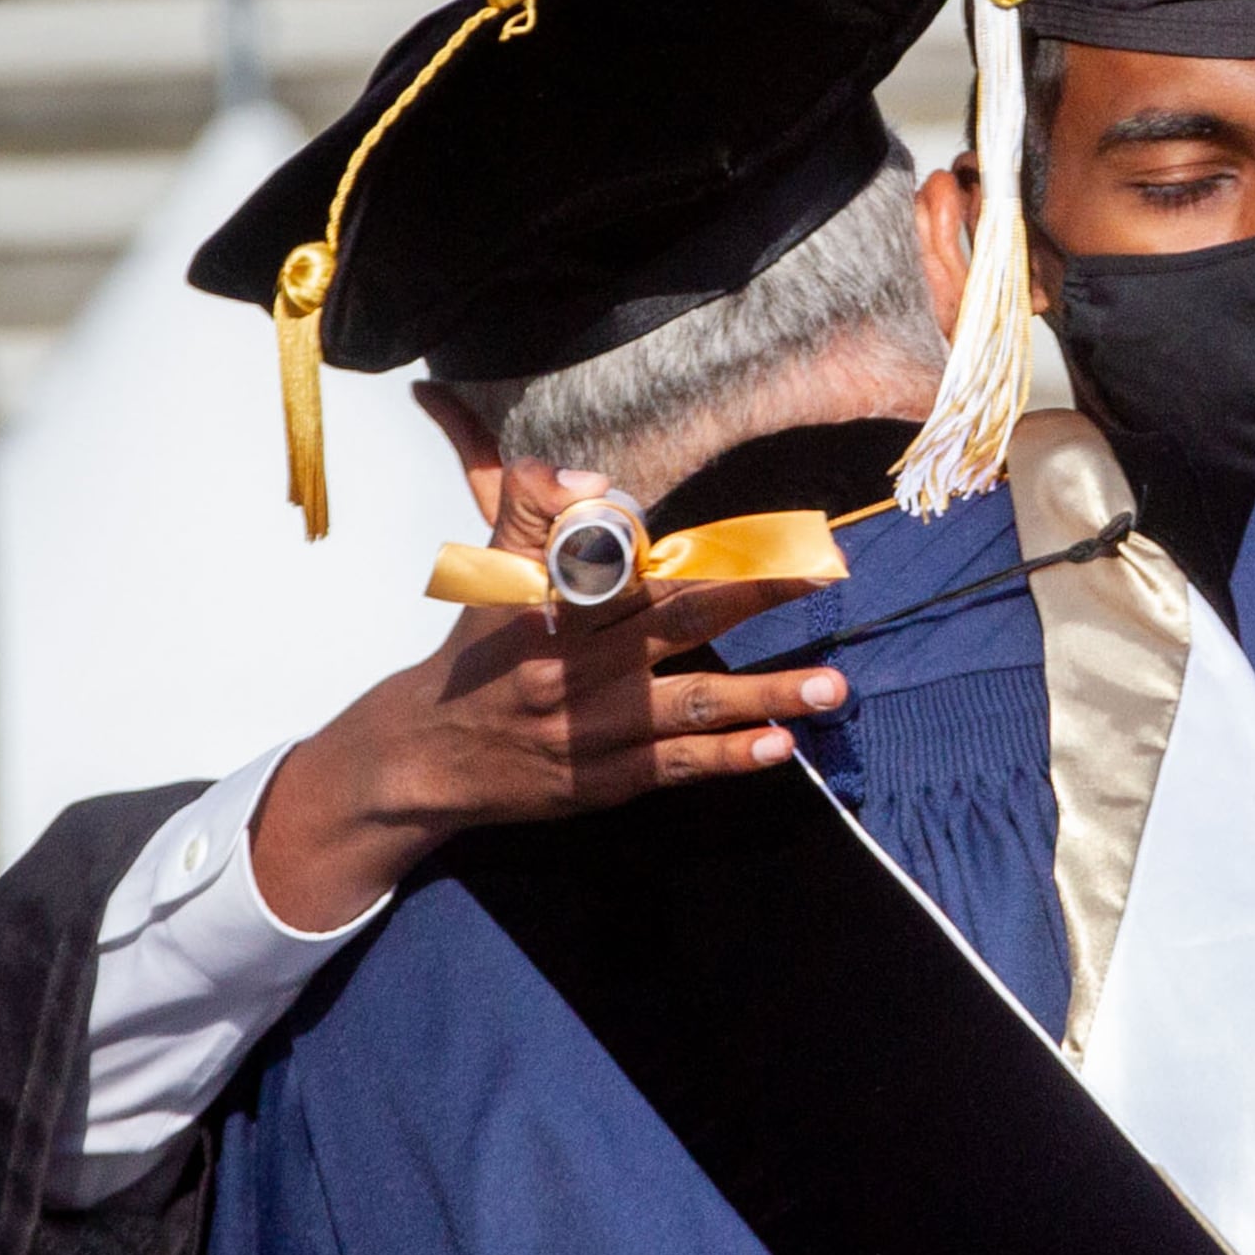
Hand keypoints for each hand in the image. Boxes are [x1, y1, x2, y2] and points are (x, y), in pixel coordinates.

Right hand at [249, 460, 844, 928]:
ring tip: (832, 685)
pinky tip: (781, 746)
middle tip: (825, 577)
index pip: (628, 562)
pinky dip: (730, 756)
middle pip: (676, 621)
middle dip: (756, 597)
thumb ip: (530, 507)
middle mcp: (574, 666)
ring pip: (691, 703)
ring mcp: (594, 727)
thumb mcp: (489, 575)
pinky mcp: (605, 778)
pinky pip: (678, 764)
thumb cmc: (477, 657)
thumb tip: (592, 476)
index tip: (767, 530)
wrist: (422, 758)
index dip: (696, 544)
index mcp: (548, 607)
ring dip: (766, 694)